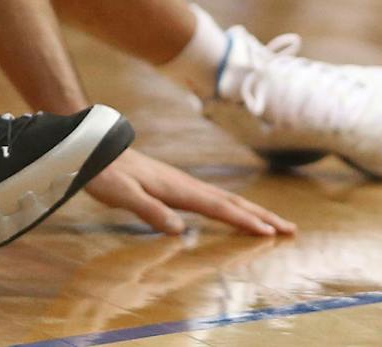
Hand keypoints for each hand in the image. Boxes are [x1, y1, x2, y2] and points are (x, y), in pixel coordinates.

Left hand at [85, 148, 296, 236]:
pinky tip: (231, 211)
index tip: (270, 234)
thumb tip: (179, 230)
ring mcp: (180, 182)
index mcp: (176, 188)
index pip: (217, 208)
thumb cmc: (103, 172)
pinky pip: (211, 198)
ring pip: (224, 198)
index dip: (243, 222)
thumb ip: (148, 210)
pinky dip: (231, 207)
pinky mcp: (173, 184)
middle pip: (230, 202)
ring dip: (251, 211)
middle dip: (261, 216)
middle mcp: (184, 184)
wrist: (90, 147)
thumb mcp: (121, 194)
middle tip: (291, 229)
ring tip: (273, 223)